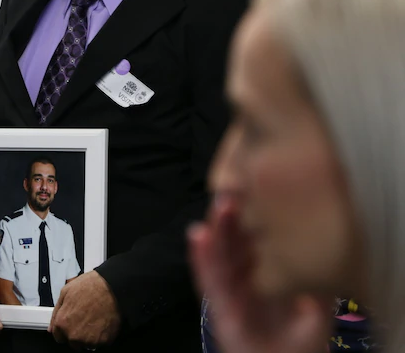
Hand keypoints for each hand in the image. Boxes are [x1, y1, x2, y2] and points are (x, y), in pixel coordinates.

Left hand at [49, 271, 119, 349]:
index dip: (64, 330)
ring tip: (94, 318)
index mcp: (62, 323)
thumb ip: (57, 312)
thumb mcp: (65, 292)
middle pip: (72, 342)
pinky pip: (100, 343)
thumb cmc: (90, 287)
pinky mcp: (104, 341)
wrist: (112, 287)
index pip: (59, 338)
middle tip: (85, 318)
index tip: (71, 324)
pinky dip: (101, 335)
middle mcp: (74, 335)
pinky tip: (102, 322)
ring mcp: (89, 340)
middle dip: (77, 333)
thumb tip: (52, 327)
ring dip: (88, 335)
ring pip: (86, 344)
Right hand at [188, 195, 330, 352]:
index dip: (253, 212)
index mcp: (263, 271)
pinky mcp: (220, 307)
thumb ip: (318, 277)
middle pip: (233, 238)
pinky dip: (202, 258)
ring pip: (219, 253)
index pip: (254, 236)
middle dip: (232, 213)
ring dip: (217, 228)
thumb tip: (326, 241)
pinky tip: (198, 236)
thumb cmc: (300, 343)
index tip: (255, 187)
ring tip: (221, 204)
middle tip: (236, 188)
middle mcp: (242, 276)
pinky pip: (209, 280)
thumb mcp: (318, 304)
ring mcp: (229, 290)